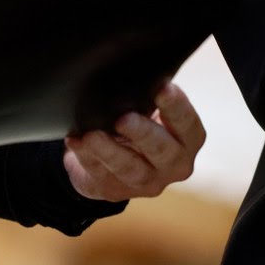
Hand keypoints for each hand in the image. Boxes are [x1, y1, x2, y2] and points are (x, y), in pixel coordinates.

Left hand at [64, 82, 206, 201]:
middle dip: (142, 133)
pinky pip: (99, 173)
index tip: (163, 88)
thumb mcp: (152, 109)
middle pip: (162, 150)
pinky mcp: (115, 190)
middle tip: (123, 118)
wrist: (114, 155)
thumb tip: (138, 74)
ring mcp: (146, 182)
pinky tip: (76, 141)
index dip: (177, 107)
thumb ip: (151, 97)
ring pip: (129, 168)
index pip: (188, 124)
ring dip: (109, 150)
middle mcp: (174, 165)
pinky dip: (86, 156)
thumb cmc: (141, 120)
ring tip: (92, 135)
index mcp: (188, 140)